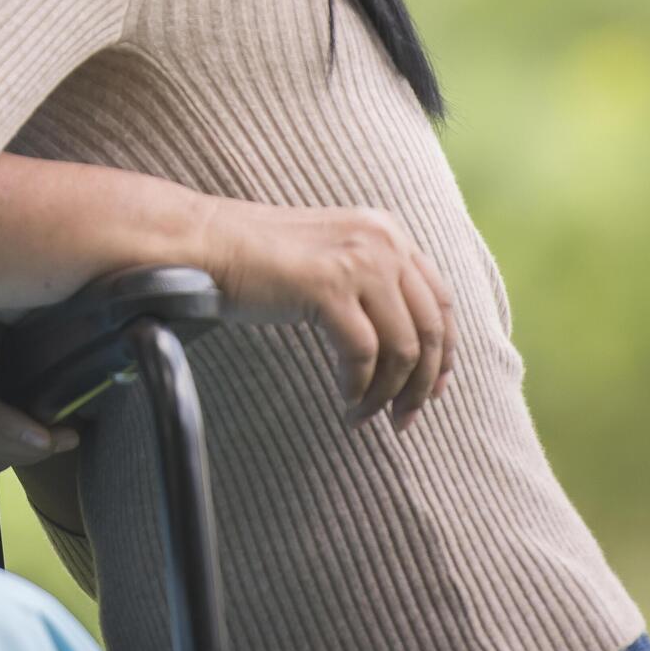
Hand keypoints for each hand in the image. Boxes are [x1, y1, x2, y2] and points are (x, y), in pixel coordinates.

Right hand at [200, 197, 454, 430]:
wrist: (207, 241)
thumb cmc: (260, 258)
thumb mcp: (333, 258)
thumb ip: (372, 283)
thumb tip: (408, 347)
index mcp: (387, 232)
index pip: (439, 301)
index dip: (443, 353)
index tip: (433, 390)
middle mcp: (382, 241)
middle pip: (428, 329)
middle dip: (421, 384)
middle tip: (404, 418)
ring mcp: (358, 261)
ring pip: (401, 348)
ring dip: (387, 393)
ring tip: (364, 414)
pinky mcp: (328, 285)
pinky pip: (363, 354)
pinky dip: (358, 386)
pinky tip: (344, 398)